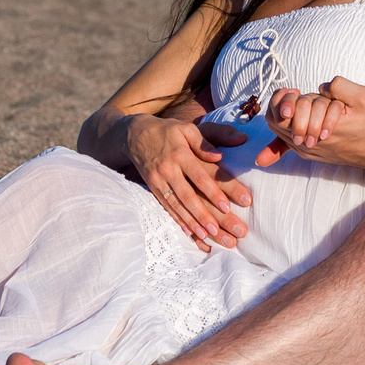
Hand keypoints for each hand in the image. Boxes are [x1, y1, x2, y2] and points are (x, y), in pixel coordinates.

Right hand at [124, 114, 251, 249]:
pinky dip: (178, 220)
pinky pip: (166, 207)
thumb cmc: (167, 131)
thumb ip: (204, 142)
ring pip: (177, 205)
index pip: (200, 176)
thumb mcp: (186, 129)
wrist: (135, 135)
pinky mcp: (153, 188)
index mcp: (181, 154)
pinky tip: (190, 232)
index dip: (214, 192)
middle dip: (205, 214)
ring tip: (208, 235)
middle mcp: (169, 169)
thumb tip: (220, 156)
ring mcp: (159, 181)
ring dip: (192, 222)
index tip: (229, 206)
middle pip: (189, 196)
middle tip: (221, 229)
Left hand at [264, 77, 364, 170]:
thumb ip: (338, 87)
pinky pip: (286, 140)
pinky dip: (289, 125)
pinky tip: (299, 115)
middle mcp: (310, 144)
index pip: (283, 114)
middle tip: (299, 94)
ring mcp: (308, 151)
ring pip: (282, 129)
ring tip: (307, 107)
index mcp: (320, 128)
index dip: (285, 98)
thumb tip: (320, 87)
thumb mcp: (362, 96)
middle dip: (289, 104)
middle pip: (279, 120)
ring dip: (292, 114)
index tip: (297, 91)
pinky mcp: (311, 153)